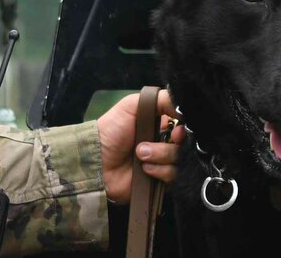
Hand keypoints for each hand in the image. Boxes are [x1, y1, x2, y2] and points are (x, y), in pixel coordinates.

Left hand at [96, 89, 183, 204]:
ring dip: (160, 155)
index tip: (179, 127)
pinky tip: (143, 168)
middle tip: (167, 139)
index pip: (184, 124)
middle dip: (173, 141)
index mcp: (160, 124)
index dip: (185, 126)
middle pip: (185, 142)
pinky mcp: (159, 181)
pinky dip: (159, 170)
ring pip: (179, 158)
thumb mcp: (132, 105)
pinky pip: (172, 175)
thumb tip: (186, 108)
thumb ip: (161, 99)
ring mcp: (162, 162)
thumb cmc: (111, 131)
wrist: (95, 163)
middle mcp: (164, 142)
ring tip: (140, 155)